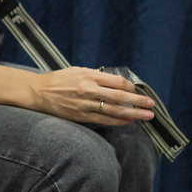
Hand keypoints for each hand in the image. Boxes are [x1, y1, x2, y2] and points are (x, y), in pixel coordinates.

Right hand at [31, 67, 155, 126]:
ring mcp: (85, 104)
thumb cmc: (59, 79)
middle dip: (138, 101)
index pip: (117, 82)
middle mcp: (89, 90)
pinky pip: (104, 119)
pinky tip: (129, 121)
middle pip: (120, 96)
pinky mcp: (81, 116)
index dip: (131, 86)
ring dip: (133, 113)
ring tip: (147, 116)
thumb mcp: (78, 70)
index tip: (137, 89)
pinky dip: (118, 121)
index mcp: (89, 76)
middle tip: (152, 104)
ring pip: (114, 110)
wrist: (39, 92)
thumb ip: (96, 75)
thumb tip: (116, 82)